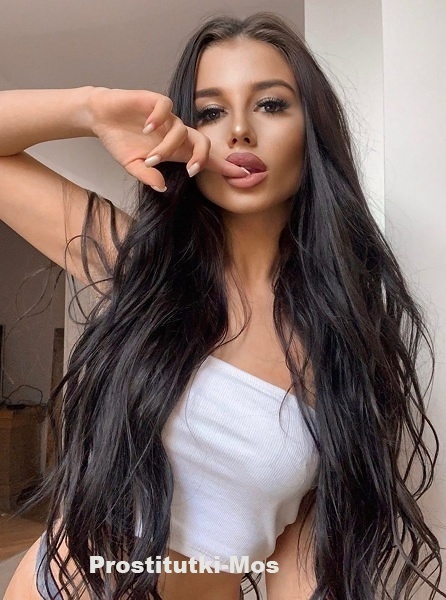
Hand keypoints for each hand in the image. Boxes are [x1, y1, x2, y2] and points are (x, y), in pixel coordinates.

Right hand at [87, 87, 247, 189]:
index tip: (243, 176)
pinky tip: (148, 128)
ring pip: (181, 130)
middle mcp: (175, 133)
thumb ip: (148, 177)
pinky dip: (159, 117)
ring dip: (168, 147)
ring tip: (152, 158)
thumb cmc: (120, 141)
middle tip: (191, 171)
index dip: (224, 167)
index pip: (205, 159)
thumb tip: (163, 187)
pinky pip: (165, 106)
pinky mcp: (152, 101)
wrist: (100, 117)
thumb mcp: (133, 165)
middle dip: (202, 157)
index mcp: (176, 150)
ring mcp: (166, 118)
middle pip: (203, 142)